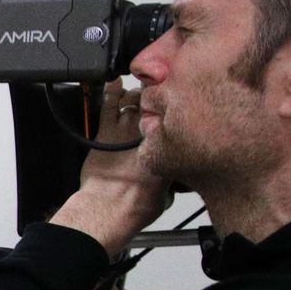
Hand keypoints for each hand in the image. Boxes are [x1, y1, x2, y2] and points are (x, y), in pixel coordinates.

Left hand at [51, 81, 169, 256]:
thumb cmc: (134, 207)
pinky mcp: (106, 132)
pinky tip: (114, 80)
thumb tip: (173, 181)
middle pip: (160, 103)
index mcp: (171, 146)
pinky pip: (109, 104)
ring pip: (136, 99)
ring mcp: (127, 129)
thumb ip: (172, 181)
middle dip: (162, 96)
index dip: (182, 110)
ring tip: (141, 92)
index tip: (184, 106)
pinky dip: (111, 89)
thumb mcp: (166, 197)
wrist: (106, 210)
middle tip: (164, 93)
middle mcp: (151, 132)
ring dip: (138, 94)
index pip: (181, 119)